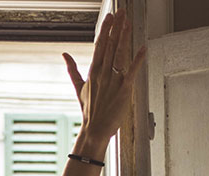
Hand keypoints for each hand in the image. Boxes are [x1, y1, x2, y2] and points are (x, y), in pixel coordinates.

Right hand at [61, 9, 145, 148]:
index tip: (110, 16)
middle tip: (121, 12)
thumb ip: (72, 69)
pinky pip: (132, 71)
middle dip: (116, 27)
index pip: (100, 45)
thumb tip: (64, 54)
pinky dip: (138, 59)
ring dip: (124, 37)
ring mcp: (113, 80)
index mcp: (94, 71)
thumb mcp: (79, 87)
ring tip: (128, 22)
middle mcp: (103, 73)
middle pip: (110, 45)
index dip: (106, 29)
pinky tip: (143, 48)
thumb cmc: (90, 110)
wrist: (95, 129)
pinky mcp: (124, 89)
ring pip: (119, 54)